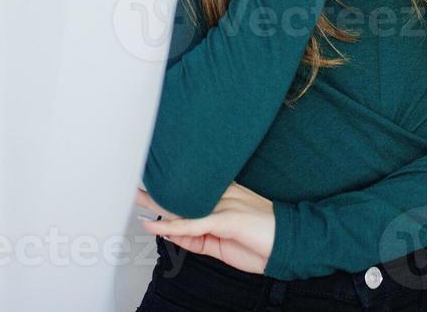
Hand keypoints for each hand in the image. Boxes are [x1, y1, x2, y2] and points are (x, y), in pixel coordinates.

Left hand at [135, 182, 275, 274]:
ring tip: (136, 195)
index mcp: (224, 198)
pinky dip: (174, 227)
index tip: (149, 187)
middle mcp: (223, 198)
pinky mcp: (228, 219)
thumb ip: (197, 238)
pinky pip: (195, 224)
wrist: (292, 245)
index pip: (190, 196)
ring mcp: (225, 207)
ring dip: (158, 202)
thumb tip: (171, 234)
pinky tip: (157, 226)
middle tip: (134, 182)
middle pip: (183, 193)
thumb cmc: (262, 243)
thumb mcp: (222, 245)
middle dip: (157, 190)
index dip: (169, 192)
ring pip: (185, 204)